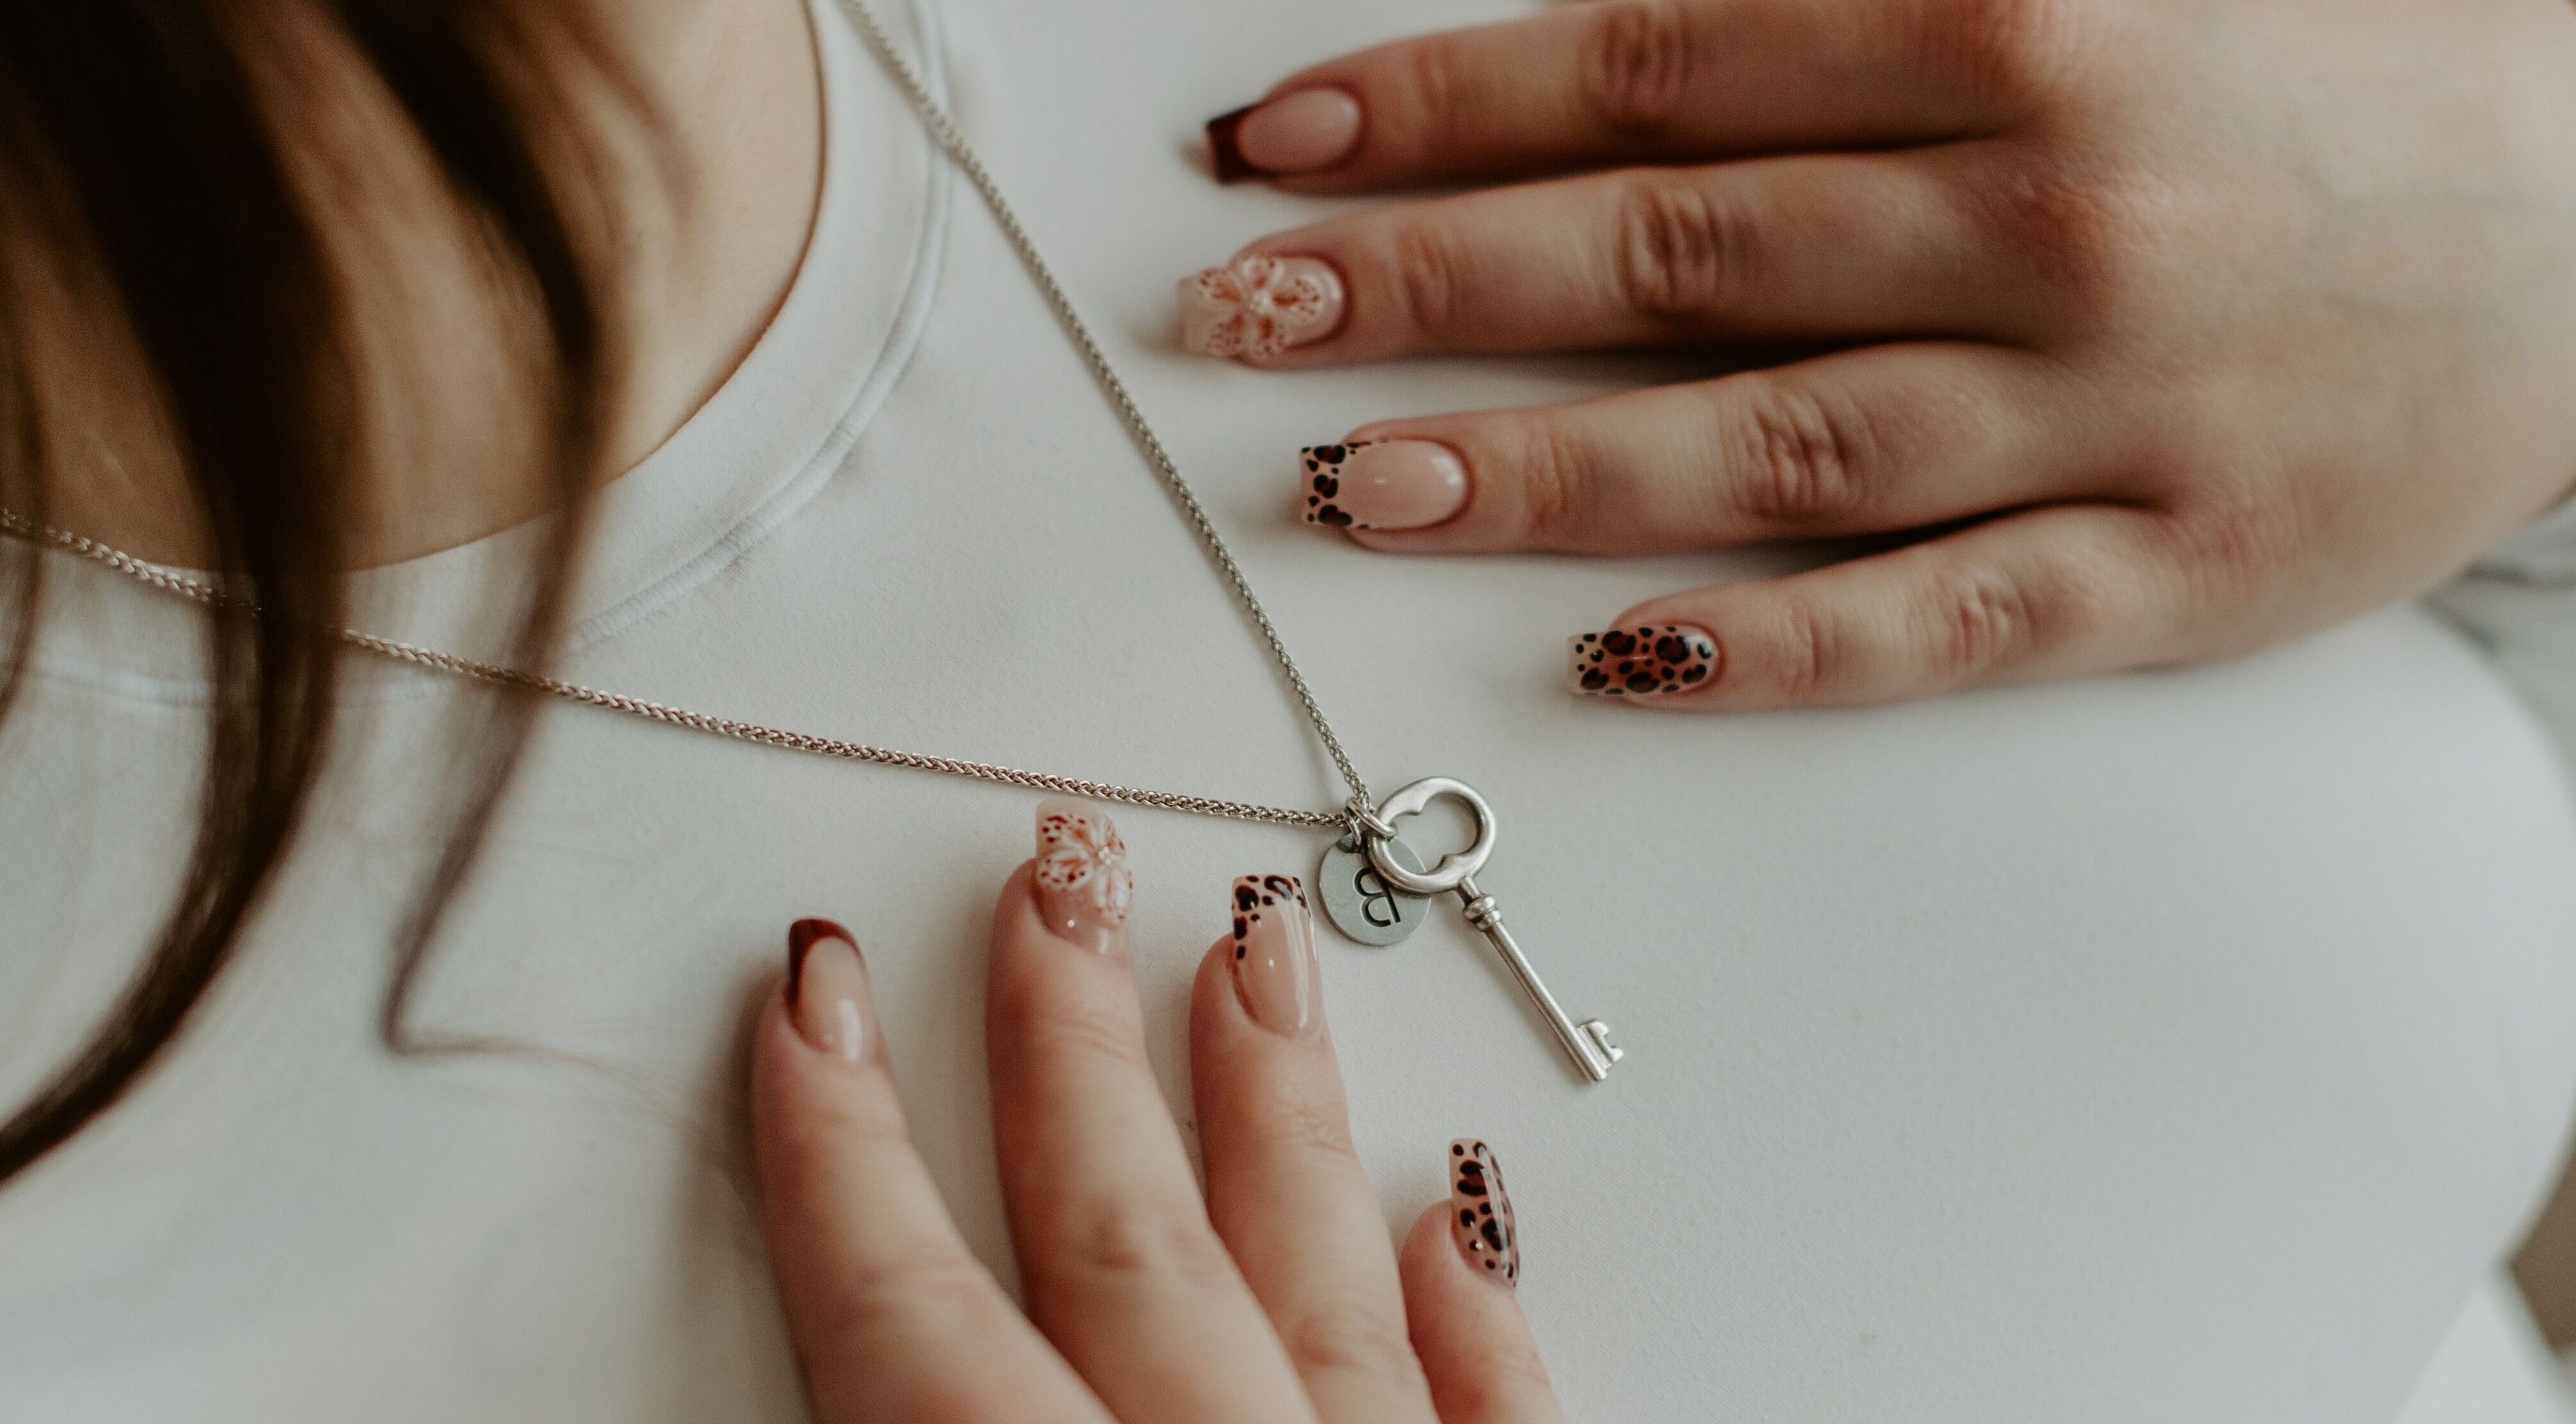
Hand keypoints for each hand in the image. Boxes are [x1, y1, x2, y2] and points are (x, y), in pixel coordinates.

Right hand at [748, 799, 1563, 1422]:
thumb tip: (846, 1381)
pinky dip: (1475, 1324)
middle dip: (1071, 1049)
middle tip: (1055, 883)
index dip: (846, 1158)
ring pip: (1317, 1282)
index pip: (915, 1329)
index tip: (815, 1000)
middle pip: (1125, 1242)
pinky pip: (1503, 1423)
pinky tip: (1457, 1218)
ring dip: (1274, 1111)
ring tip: (1253, 955)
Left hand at [1182, 0, 2575, 706]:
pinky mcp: (2176, 577)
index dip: (1438, 110)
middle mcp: (2043, 218)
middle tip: (1243, 315)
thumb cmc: (2316, 76)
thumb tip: (1621, 33)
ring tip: (1358, 486)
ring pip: (1772, 450)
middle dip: (1428, 284)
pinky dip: (1776, 649)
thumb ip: (1844, 5)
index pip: (1653, 66)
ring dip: (1542, 471)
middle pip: (1671, 250)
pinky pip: (1943, 625)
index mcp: (2014, 28)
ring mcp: (2110, 414)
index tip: (1277, 149)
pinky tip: (1619, 657)